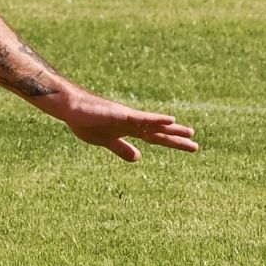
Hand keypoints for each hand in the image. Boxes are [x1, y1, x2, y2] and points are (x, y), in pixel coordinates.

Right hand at [60, 89, 198, 162]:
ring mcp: (127, 117)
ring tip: (189, 132)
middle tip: (195, 142)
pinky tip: (169, 120)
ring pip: (154, 124)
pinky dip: (157, 120)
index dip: (171, 142)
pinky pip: (142, 118)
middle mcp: (132, 122)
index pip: (155, 138)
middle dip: (176, 137)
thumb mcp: (106, 141)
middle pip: (158, 131)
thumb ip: (121, 148)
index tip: (189, 146)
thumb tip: (138, 158)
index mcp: (129, 129)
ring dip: (172, 128)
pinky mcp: (121, 114)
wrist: (70, 108)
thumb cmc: (85, 121)